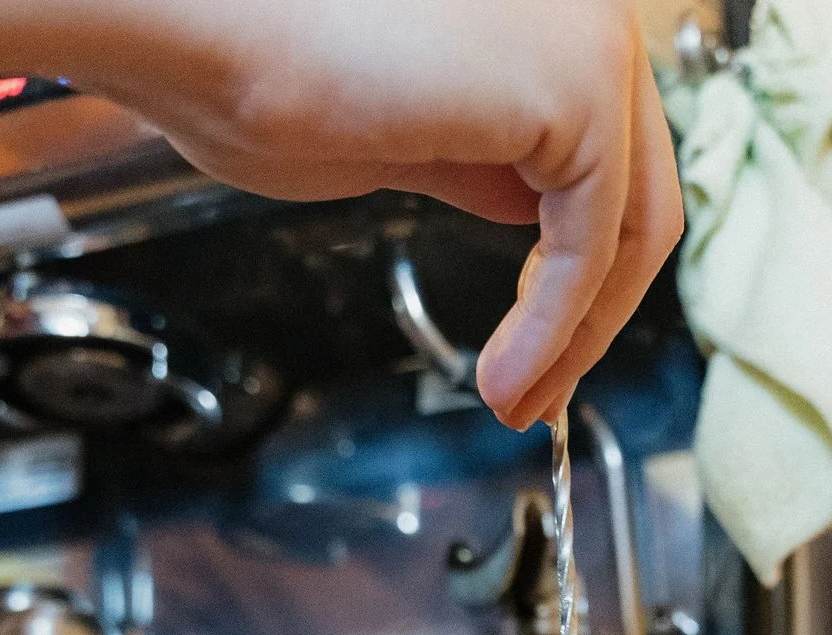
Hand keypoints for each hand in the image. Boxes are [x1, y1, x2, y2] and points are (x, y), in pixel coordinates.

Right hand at [79, 0, 682, 427]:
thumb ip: (487, 169)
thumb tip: (535, 221)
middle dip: (590, 313)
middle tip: (538, 393)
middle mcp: (582, 9)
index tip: (535, 350)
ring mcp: (591, 38)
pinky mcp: (581, 85)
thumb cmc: (256, 60)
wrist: (195, 23)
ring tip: (519, 399)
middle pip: (637, 192)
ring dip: (575, 333)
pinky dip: (557, 324)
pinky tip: (510, 372)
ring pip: (631, 223)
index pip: (602, 159)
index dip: (576, 271)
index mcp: (543, 15)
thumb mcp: (408, 134)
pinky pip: (595, 240)